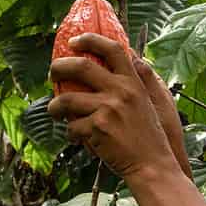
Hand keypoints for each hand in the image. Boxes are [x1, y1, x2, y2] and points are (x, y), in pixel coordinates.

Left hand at [47, 34, 190, 179]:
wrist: (152, 166)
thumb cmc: (150, 137)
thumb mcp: (151, 103)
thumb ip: (140, 80)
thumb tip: (132, 57)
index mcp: (134, 83)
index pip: (113, 49)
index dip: (91, 40)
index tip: (74, 41)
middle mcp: (122, 92)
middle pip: (81, 66)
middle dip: (59, 67)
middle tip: (52, 73)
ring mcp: (108, 110)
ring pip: (67, 99)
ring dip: (55, 107)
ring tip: (55, 112)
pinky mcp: (97, 129)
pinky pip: (72, 127)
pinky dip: (71, 134)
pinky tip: (76, 138)